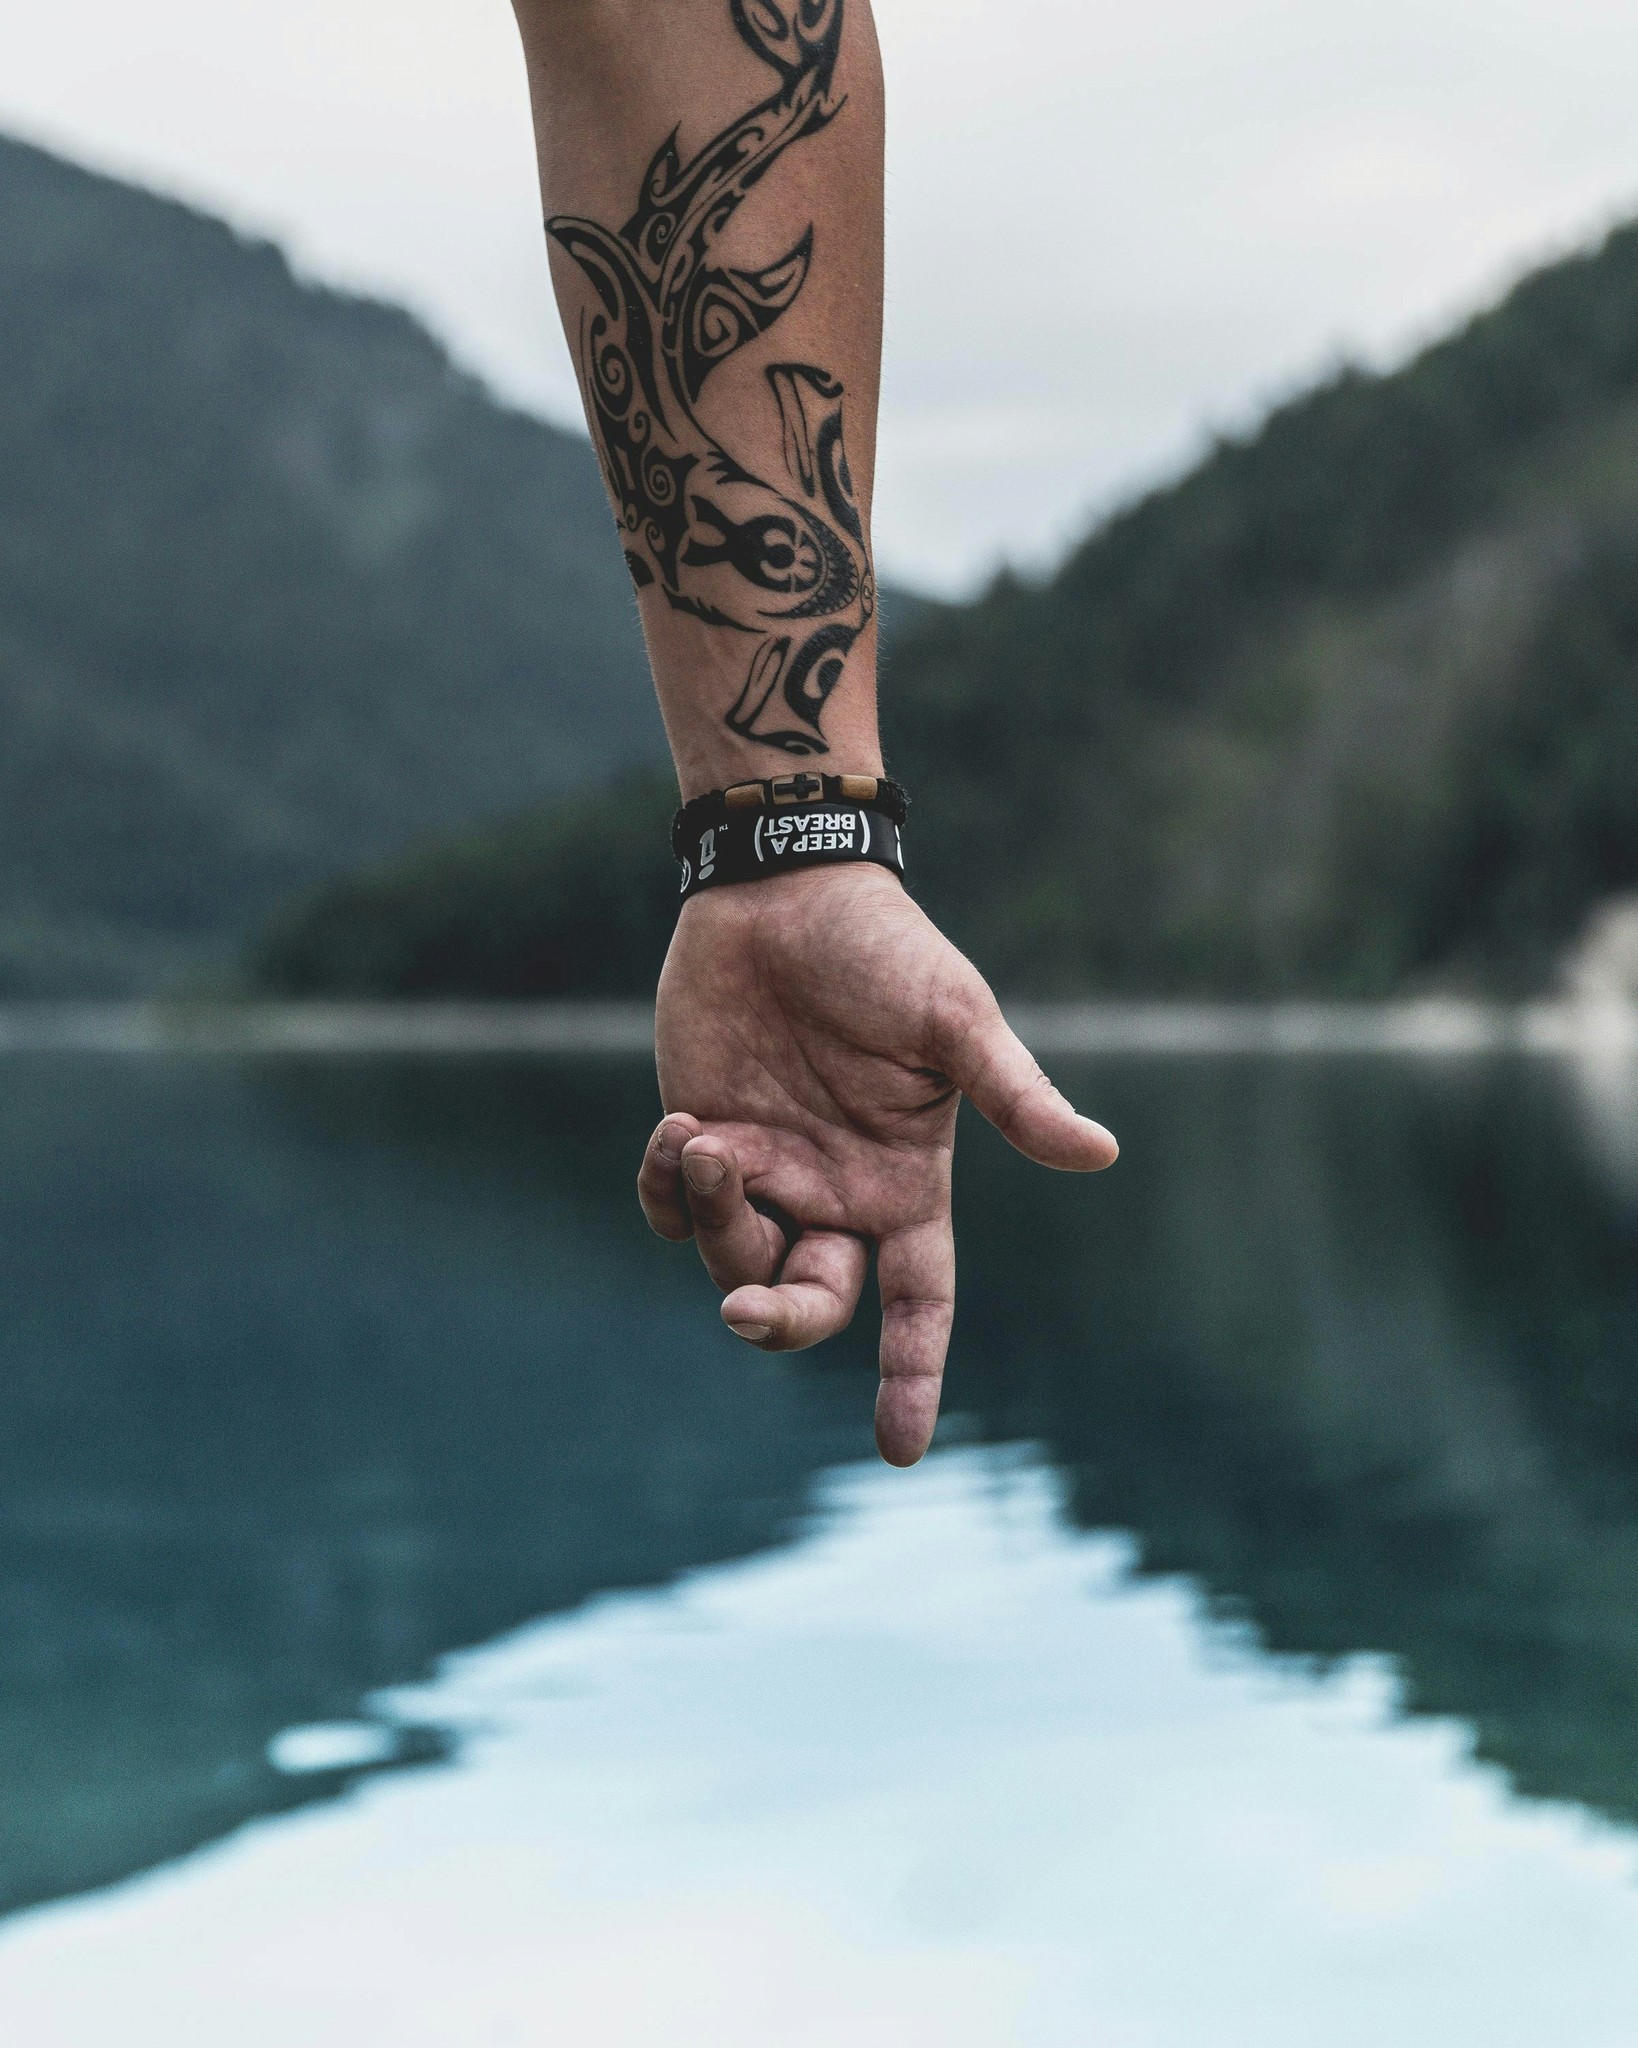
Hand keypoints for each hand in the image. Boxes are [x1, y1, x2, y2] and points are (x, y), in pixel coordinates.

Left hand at [637, 865, 1118, 1464]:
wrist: (783, 891)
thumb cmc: (884, 952)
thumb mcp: (955, 1022)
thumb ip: (1015, 1095)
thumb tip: (1100, 1154)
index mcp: (905, 1185)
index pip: (918, 1304)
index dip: (913, 1377)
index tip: (900, 1450)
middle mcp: (835, 1194)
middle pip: (811, 1306)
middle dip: (778, 1323)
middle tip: (745, 1309)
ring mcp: (766, 1171)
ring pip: (732, 1260)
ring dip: (712, 1220)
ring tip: (705, 1139)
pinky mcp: (701, 1137)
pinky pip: (669, 1212)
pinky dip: (663, 1192)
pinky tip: (675, 1136)